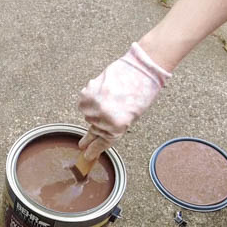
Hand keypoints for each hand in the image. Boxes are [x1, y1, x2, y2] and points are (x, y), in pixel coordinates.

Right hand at [77, 42, 170, 159]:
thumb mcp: (130, 116)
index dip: (93, 150)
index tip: (87, 156)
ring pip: (87, 111)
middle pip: (93, 126)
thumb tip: (100, 128)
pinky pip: (84, 99)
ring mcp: (93, 107)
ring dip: (95, 105)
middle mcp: (102, 120)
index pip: (102, 143)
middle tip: (91, 130)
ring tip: (109, 94)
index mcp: (116, 128)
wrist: (141, 70)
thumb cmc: (142, 91)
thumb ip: (114, 125)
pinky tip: (102, 89)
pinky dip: (90, 95)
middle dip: (96, 122)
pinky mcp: (86, 94)